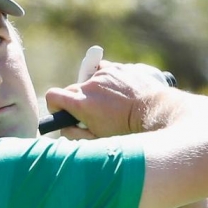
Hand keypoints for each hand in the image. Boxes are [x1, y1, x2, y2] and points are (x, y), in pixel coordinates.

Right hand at [44, 61, 172, 138]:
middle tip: (91, 113)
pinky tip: (117, 92)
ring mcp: (104, 73)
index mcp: (82, 104)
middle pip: (71, 89)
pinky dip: (106, 80)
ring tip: (109, 103)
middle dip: (75, 101)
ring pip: (88, 80)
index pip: (52, 96)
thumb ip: (74, 134)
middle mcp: (90, 85)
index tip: (64, 112)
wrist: (154, 114)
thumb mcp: (97, 140)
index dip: (56, 106)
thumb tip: (63, 127)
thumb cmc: (127, 131)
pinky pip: (103, 71)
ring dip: (93, 90)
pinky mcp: (117, 68)